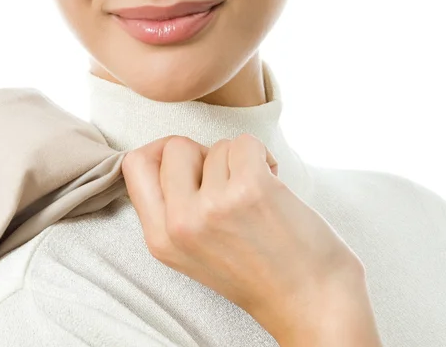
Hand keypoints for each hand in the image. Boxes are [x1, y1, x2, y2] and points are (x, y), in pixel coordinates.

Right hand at [121, 133, 365, 341]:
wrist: (311, 302)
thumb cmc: (256, 271)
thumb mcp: (191, 251)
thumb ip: (170, 208)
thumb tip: (171, 152)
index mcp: (161, 239)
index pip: (134, 165)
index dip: (159, 151)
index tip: (187, 161)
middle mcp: (180, 223)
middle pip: (174, 146)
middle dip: (203, 154)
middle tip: (226, 179)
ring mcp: (214, 206)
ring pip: (216, 146)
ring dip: (239, 162)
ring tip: (255, 194)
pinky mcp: (250, 189)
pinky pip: (244, 142)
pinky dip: (262, 155)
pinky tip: (272, 181)